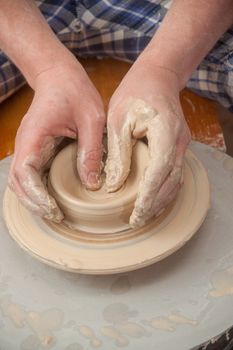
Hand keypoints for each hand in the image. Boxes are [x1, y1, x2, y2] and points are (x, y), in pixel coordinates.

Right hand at [8, 60, 104, 221]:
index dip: (35, 195)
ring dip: (34, 200)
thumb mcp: (91, 119)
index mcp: (33, 135)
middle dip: (34, 203)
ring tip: (55, 213)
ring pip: (21, 182)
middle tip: (57, 217)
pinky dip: (37, 191)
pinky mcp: (34, 149)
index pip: (24, 172)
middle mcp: (25, 144)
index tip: (53, 208)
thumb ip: (90, 151)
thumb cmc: (74, 92)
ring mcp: (28, 147)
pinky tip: (52, 199)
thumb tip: (91, 184)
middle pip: (18, 183)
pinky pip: (30, 175)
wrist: (59, 76)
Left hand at [105, 58, 190, 226]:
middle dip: (155, 205)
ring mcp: (182, 145)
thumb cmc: (134, 94)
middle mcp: (179, 142)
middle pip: (171, 182)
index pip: (159, 173)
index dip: (148, 197)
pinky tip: (154, 199)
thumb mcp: (118, 120)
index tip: (136, 214)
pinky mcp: (177, 146)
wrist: (156, 78)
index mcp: (165, 133)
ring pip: (176, 181)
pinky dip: (165, 190)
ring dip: (162, 201)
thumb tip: (113, 185)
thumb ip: (118, 154)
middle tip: (137, 222)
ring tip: (145, 216)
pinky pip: (175, 174)